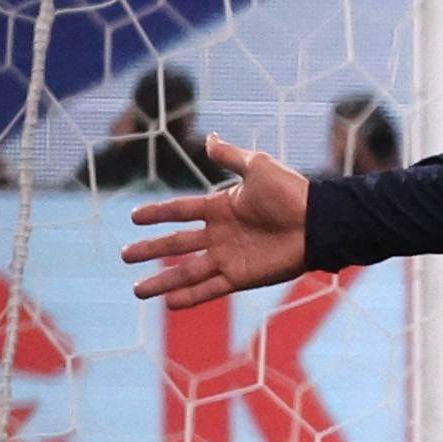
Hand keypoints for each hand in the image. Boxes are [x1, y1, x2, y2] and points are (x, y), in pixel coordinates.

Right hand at [122, 134, 309, 308]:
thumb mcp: (258, 167)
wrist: (318, 222)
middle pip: (177, 243)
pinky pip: (210, 288)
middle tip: (124, 256)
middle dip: (151, 250)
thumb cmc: (292, 193)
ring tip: (137, 291)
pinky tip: (169, 304)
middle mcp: (221, 234)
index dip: (159, 213)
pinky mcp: (242, 276)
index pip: (181, 210)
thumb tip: (209, 138)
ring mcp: (230, 256)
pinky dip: (190, 297)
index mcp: (222, 207)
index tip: (135, 218)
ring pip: (187, 271)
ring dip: (162, 281)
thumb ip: (231, 156)